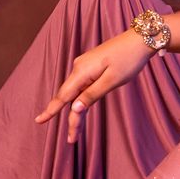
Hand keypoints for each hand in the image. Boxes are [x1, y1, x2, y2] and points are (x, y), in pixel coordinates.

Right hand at [35, 31, 154, 142]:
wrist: (140, 39)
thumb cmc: (129, 59)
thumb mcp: (112, 80)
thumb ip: (92, 94)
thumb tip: (74, 108)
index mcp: (82, 72)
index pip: (63, 96)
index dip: (51, 110)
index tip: (39, 121)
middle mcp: (79, 68)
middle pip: (69, 97)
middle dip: (71, 119)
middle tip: (72, 139)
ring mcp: (85, 66)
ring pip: (76, 92)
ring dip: (76, 111)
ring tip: (77, 132)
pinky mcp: (91, 66)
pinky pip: (82, 86)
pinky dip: (81, 99)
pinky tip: (81, 110)